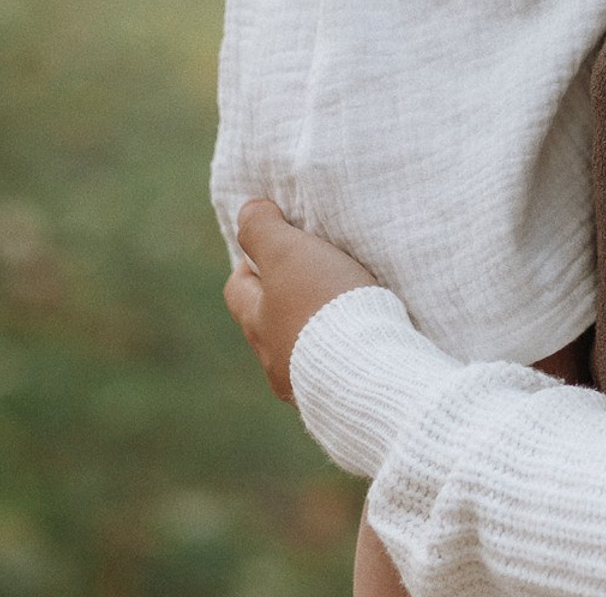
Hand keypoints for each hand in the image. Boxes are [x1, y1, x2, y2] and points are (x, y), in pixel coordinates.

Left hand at [224, 199, 379, 402]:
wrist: (368, 373)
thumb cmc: (323, 306)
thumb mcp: (288, 254)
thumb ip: (261, 230)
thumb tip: (246, 211)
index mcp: (257, 323)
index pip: (237, 287)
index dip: (252, 262)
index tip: (277, 243)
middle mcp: (274, 360)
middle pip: (268, 320)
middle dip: (285, 296)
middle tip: (314, 271)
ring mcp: (305, 383)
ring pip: (300, 346)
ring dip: (314, 325)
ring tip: (344, 303)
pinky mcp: (339, 395)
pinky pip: (331, 367)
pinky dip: (340, 348)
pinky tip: (362, 337)